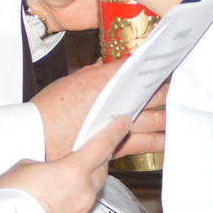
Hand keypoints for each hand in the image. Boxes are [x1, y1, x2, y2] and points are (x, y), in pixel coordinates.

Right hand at [0, 115, 133, 212]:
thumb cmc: (13, 200)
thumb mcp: (23, 167)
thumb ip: (42, 165)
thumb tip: (46, 171)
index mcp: (74, 171)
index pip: (102, 145)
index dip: (114, 131)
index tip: (123, 123)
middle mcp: (84, 193)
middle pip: (100, 171)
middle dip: (96, 161)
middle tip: (85, 155)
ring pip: (88, 195)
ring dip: (78, 188)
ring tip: (55, 187)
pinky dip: (69, 208)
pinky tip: (51, 208)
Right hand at [30, 60, 161, 158]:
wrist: (37, 139)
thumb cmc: (48, 111)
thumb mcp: (71, 82)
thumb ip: (93, 74)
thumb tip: (106, 67)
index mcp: (104, 83)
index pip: (137, 69)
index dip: (152, 66)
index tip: (161, 63)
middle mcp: (117, 104)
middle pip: (154, 95)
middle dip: (166, 91)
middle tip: (173, 89)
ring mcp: (120, 128)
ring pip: (156, 122)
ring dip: (167, 118)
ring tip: (175, 115)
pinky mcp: (117, 148)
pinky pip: (145, 145)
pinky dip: (157, 142)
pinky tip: (165, 141)